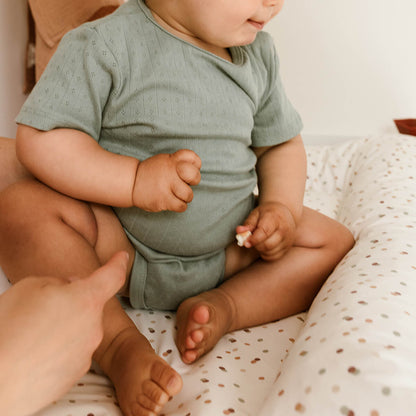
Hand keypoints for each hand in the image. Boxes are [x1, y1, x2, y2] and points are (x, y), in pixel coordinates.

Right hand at [0, 252, 127, 415]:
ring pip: (80, 330)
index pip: (112, 276)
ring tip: (33, 334)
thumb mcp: (31, 286)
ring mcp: (86, 353)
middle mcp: (94, 327)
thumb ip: (59, 282)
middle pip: (90, 306)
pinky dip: (58, 349)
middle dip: (73, 303)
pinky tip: (35, 351)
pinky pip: (72, 352)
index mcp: (86, 300)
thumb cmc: (10, 330)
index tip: (122, 257)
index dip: (118, 263)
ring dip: (64, 327)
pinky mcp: (75, 374)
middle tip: (44, 307)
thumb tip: (69, 288)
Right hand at [132, 149, 201, 211]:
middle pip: (194, 176)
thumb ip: (180, 161)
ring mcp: (166, 186)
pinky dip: (179, 206)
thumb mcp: (165, 160)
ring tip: (176, 194)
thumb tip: (197, 168)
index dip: (195, 165)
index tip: (186, 171)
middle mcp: (170, 171)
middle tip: (185, 183)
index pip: (194, 158)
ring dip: (184, 197)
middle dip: (193, 181)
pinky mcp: (163, 200)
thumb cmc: (153, 173)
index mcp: (172, 160)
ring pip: (189, 195)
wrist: (131, 182)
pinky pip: (181, 206)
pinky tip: (172, 202)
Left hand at [237, 202, 296, 260]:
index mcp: (275, 218)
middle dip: (255, 245)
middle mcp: (284, 230)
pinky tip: (263, 246)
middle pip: (267, 245)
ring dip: (260, 250)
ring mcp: (288, 240)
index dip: (253, 239)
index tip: (245, 242)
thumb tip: (239, 231)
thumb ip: (248, 223)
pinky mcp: (288, 248)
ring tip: (258, 241)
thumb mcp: (256, 213)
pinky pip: (273, 257)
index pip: (264, 232)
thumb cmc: (267, 213)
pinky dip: (265, 254)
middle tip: (250, 240)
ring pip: (270, 252)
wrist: (284, 213)